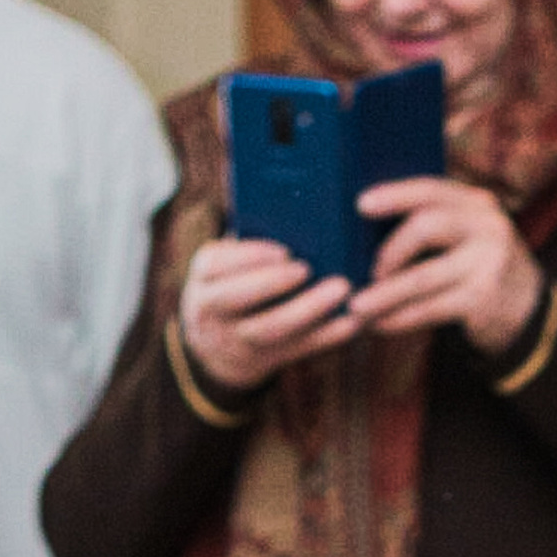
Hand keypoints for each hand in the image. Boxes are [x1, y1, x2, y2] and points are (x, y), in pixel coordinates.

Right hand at [177, 236, 356, 394]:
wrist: (217, 343)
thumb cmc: (233, 280)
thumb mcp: (224, 261)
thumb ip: (247, 239)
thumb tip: (287, 198)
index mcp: (203, 275)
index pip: (215, 265)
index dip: (248, 258)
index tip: (281, 250)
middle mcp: (213, 309)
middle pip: (238, 299)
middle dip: (273, 283)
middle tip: (307, 268)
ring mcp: (238, 338)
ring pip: (270, 329)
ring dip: (308, 310)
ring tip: (341, 290)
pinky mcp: (268, 357)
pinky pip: (299, 349)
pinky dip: (327, 336)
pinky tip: (352, 321)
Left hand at [348, 176, 539, 349]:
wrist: (531, 312)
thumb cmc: (481, 269)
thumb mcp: (469, 234)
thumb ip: (435, 221)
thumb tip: (367, 226)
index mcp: (477, 203)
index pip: (430, 190)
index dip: (394, 194)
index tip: (360, 205)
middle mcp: (487, 227)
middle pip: (426, 227)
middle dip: (389, 251)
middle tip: (367, 272)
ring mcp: (488, 264)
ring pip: (423, 276)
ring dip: (385, 294)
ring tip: (358, 307)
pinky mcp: (483, 300)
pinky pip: (431, 308)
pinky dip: (401, 318)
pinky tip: (382, 324)